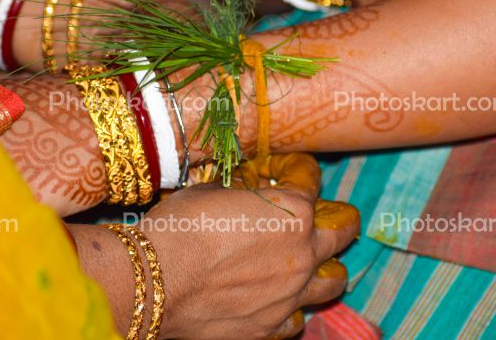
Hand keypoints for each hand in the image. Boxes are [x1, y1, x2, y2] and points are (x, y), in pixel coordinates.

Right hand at [142, 153, 358, 339]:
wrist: (152, 280)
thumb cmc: (180, 228)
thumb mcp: (211, 192)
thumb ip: (241, 195)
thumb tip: (243, 195)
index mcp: (294, 211)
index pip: (311, 180)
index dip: (297, 170)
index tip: (288, 171)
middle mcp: (303, 252)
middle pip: (343, 231)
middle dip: (337, 220)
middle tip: (325, 218)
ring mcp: (291, 294)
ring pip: (334, 281)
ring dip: (326, 268)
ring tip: (312, 264)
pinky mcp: (270, 327)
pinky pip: (297, 319)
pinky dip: (291, 307)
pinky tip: (276, 299)